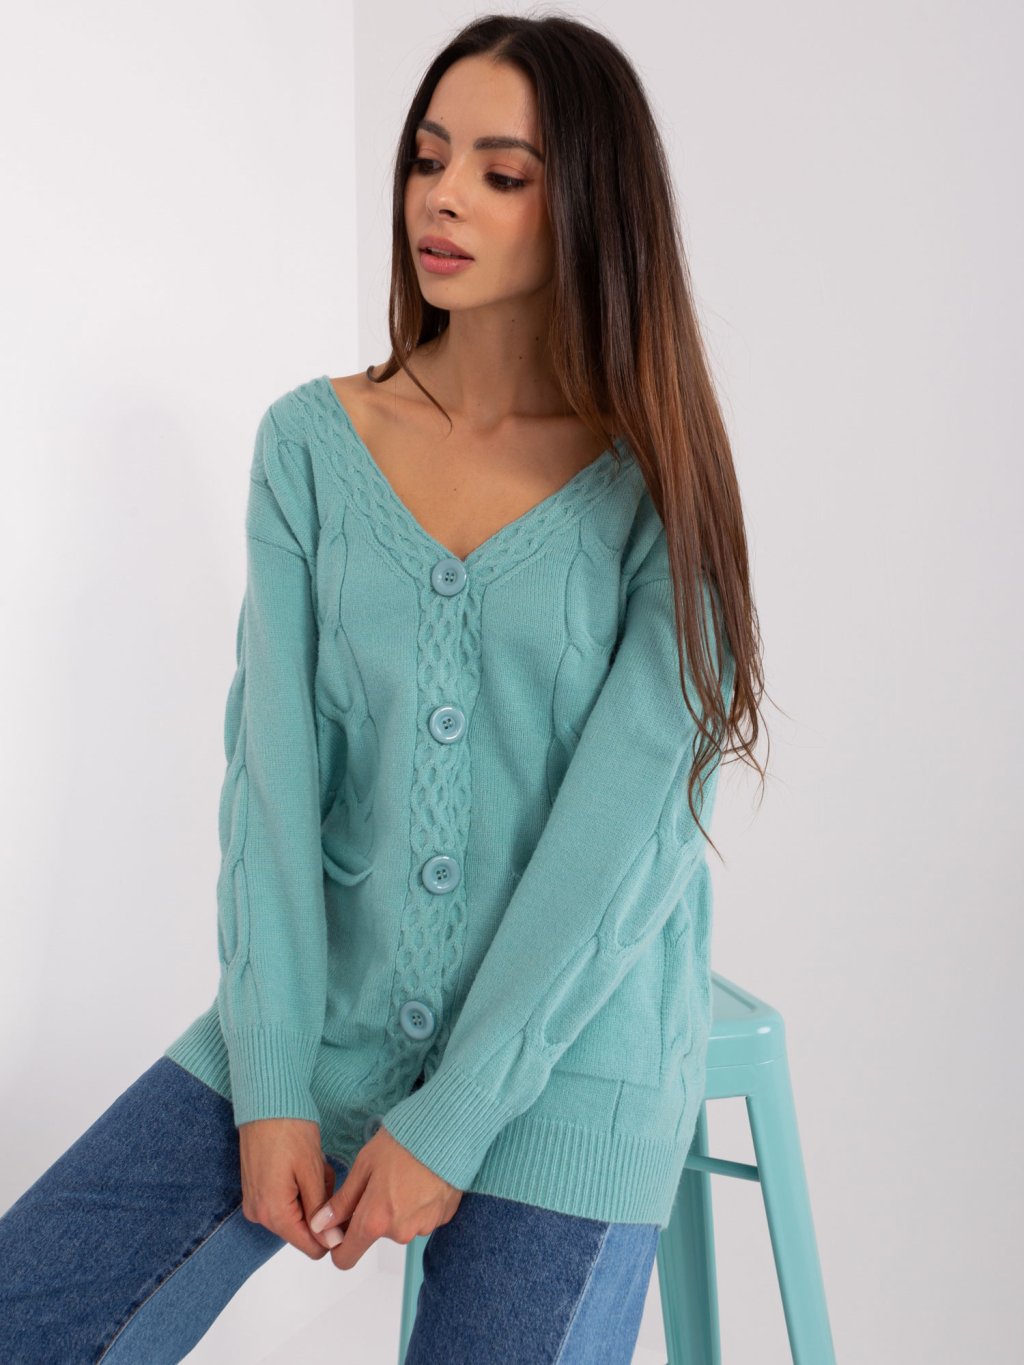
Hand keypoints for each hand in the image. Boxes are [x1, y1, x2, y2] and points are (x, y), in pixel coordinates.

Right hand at [238, 1116, 336, 1259]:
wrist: (265, 1101)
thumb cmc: (290, 1130)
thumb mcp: (312, 1172)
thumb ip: (320, 1211)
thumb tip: (331, 1243)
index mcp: (273, 1213)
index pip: (311, 1248)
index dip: (333, 1232)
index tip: (344, 1205)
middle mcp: (259, 1214)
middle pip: (304, 1229)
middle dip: (321, 1206)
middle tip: (323, 1173)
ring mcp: (254, 1202)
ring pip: (297, 1213)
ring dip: (311, 1193)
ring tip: (311, 1164)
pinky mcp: (255, 1190)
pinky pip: (285, 1201)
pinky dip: (299, 1187)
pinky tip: (301, 1163)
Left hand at [307, 1125, 462, 1268]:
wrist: (448, 1131)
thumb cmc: (404, 1143)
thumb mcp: (364, 1165)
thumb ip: (342, 1201)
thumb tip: (319, 1225)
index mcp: (374, 1220)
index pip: (346, 1258)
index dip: (339, 1245)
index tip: (341, 1226)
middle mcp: (399, 1232)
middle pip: (375, 1234)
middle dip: (373, 1213)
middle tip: (380, 1179)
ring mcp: (423, 1227)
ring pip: (399, 1225)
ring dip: (397, 1207)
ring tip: (404, 1175)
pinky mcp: (442, 1219)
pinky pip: (420, 1217)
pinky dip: (417, 1203)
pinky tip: (421, 1179)